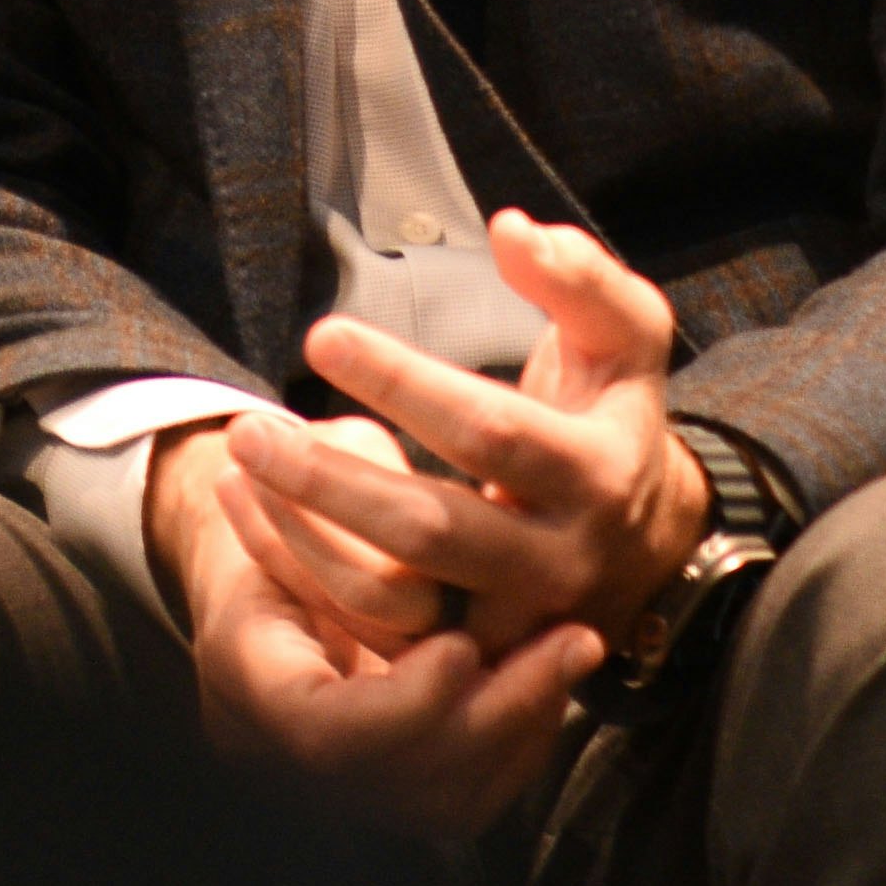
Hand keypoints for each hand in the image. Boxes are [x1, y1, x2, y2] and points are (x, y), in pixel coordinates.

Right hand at [145, 414, 607, 842]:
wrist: (260, 524)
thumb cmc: (286, 474)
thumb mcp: (304, 468)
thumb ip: (353, 524)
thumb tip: (424, 588)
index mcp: (246, 666)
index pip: (325, 732)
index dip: (405, 702)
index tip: (462, 645)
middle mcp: (284, 741)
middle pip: (406, 779)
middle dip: (499, 713)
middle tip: (576, 639)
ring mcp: (337, 774)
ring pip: (449, 801)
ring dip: (523, 724)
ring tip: (577, 648)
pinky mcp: (389, 778)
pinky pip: (469, 791)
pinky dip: (519, 739)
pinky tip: (556, 674)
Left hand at [222, 211, 714, 671]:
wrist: (647, 543)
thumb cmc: (612, 415)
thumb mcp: (627, 338)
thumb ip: (581, 278)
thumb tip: (512, 231)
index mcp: (595, 475)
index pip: (488, 432)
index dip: (403, 384)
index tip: (321, 336)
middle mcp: (556, 560)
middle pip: (431, 531)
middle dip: (331, 481)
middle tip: (248, 428)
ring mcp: (511, 621)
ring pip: (394, 598)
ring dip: (303, 537)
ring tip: (238, 471)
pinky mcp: (470, 655)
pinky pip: (376, 631)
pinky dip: (310, 577)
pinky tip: (257, 520)